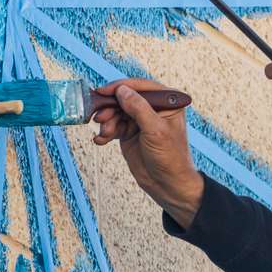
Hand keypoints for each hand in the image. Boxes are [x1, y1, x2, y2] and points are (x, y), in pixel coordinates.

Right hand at [92, 78, 204, 228]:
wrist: (167, 185)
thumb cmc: (171, 158)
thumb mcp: (156, 131)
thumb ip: (139, 108)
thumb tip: (122, 90)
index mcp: (168, 103)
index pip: (142, 87)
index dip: (121, 87)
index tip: (104, 91)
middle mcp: (154, 109)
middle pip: (125, 98)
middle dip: (111, 108)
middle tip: (100, 117)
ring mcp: (140, 121)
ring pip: (117, 112)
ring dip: (107, 122)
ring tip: (104, 133)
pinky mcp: (130, 133)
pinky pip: (113, 126)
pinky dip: (105, 132)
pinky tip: (101, 140)